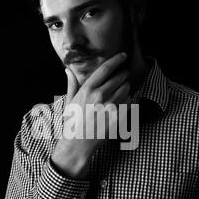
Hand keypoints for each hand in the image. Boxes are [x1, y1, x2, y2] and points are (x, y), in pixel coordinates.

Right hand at [51, 52, 129, 178]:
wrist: (78, 143)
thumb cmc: (73, 122)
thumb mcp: (70, 101)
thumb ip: (72, 84)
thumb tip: (68, 70)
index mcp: (87, 89)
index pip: (106, 68)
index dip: (117, 59)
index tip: (123, 55)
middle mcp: (100, 96)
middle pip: (120, 77)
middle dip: (123, 75)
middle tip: (124, 76)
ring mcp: (110, 106)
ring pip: (127, 89)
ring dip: (126, 88)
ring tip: (120, 92)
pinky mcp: (118, 117)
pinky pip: (130, 102)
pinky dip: (128, 101)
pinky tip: (120, 104)